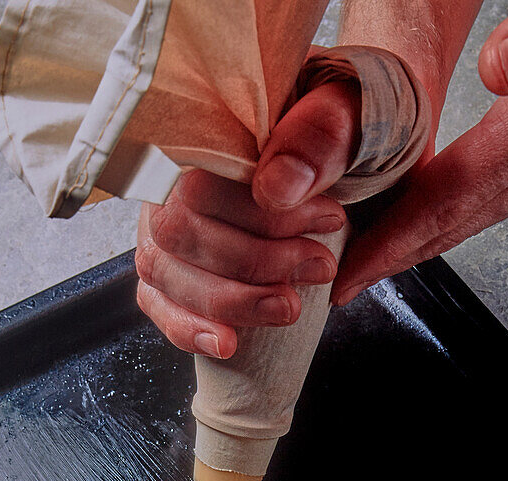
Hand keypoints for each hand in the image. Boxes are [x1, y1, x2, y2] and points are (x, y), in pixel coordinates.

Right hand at [135, 80, 358, 357]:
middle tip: (321, 266)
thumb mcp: (350, 109)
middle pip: (180, 230)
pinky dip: (189, 329)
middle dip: (257, 261)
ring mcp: (162, 224)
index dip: (265, 214)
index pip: (203, 178)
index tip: (330, 221)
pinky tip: (226, 343)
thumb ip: (323, 132)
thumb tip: (279, 186)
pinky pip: (156, 302)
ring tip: (290, 308)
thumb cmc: (339, 130)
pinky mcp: (168, 268)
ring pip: (166, 272)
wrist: (344, 150)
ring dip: (233, 300)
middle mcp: (166, 173)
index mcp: (201, 124)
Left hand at [333, 0, 507, 304]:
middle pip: (460, 222)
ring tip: (375, 257)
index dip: (396, 241)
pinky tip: (440, 207)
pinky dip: (457, 210)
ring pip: (480, 213)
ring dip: (424, 239)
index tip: (349, 276)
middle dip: (397, 256)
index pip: (454, 199)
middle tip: (341, 284)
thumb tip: (497, 68)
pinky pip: (502, 193)